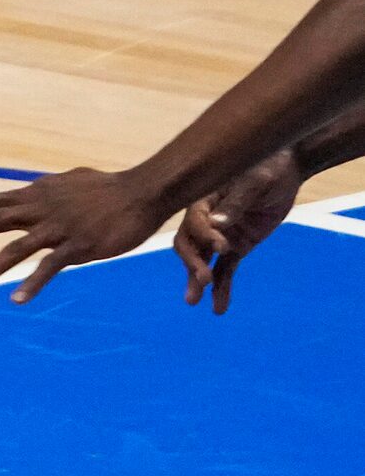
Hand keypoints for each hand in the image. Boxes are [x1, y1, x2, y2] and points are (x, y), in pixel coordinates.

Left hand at [0, 166, 175, 302]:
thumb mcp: (67, 183)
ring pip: (16, 249)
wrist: (144, 191)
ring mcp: (59, 227)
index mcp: (35, 195)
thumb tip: (32, 188)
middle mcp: (41, 209)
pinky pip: (52, 266)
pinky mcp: (80, 245)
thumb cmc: (106, 188)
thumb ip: (44, 191)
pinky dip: (33, 283)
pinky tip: (17, 300)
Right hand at [174, 149, 301, 313]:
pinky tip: (219, 307)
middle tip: (203, 280)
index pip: (194, 222)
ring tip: (193, 301)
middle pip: (189, 246)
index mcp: (203, 200)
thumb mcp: (255, 181)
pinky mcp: (235, 247)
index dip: (205, 236)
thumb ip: (236, 202)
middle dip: (193, 264)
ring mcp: (219, 236)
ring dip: (198, 281)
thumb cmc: (267, 167)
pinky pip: (225, 270)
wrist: (285, 171)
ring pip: (203, 262)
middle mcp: (206, 221)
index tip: (222, 247)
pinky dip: (222, 287)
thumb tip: (216, 224)